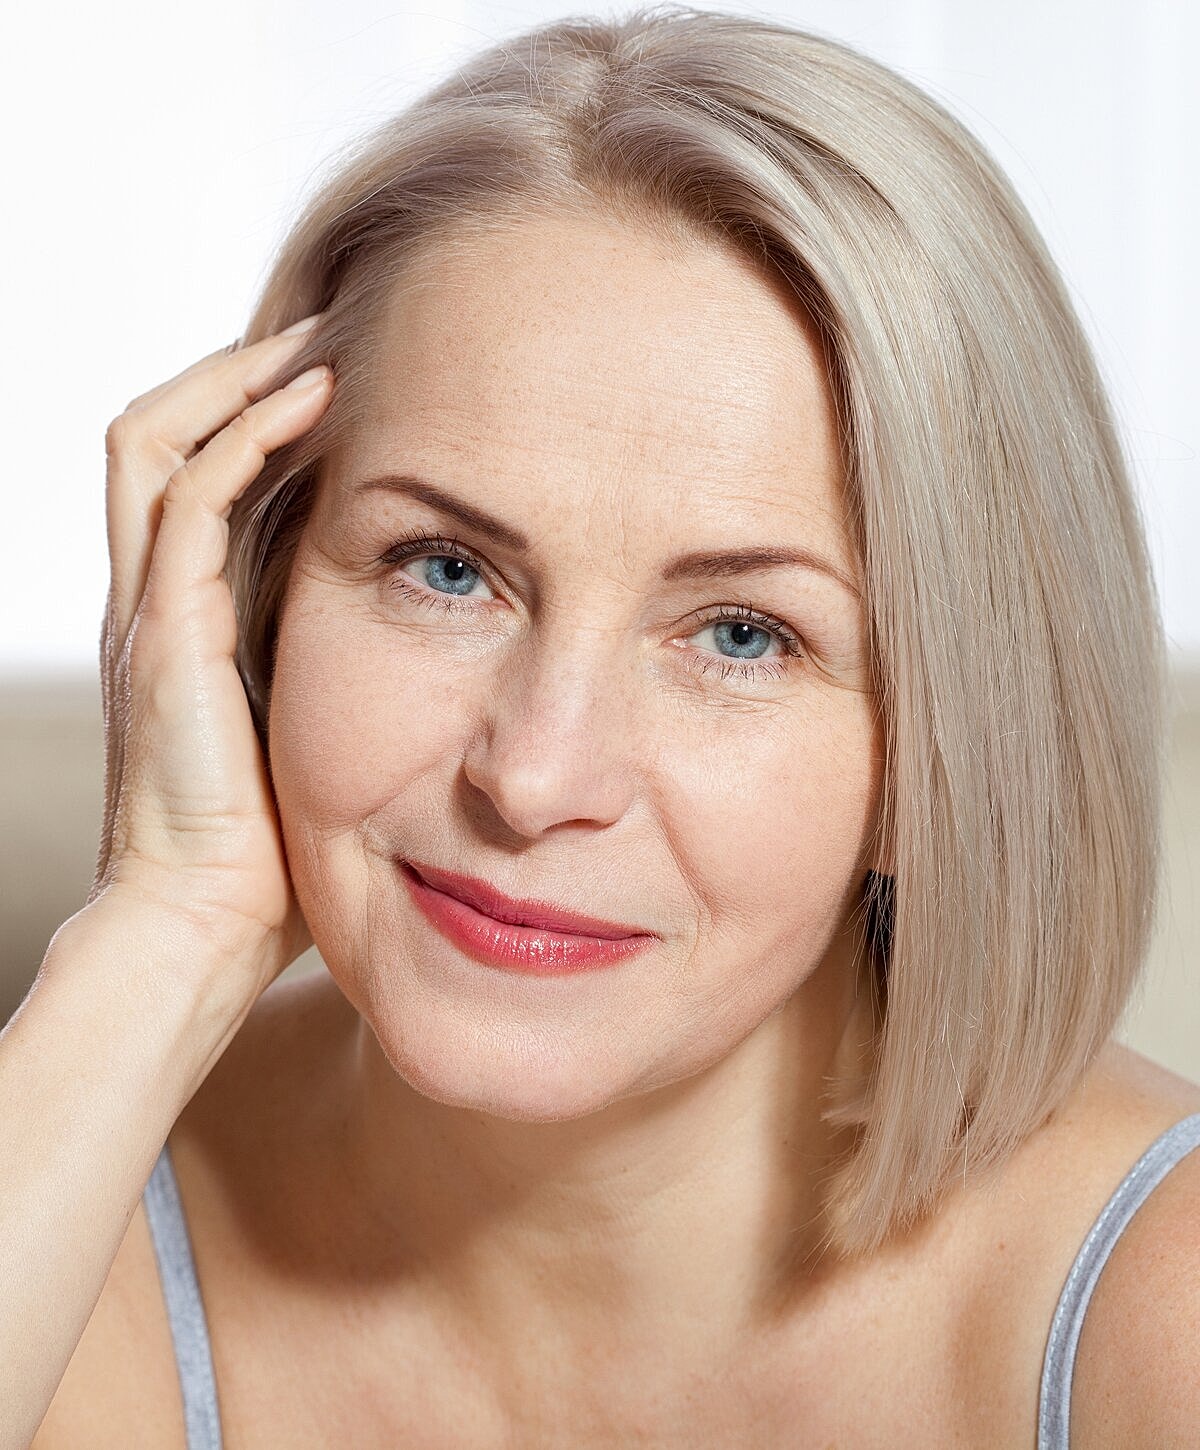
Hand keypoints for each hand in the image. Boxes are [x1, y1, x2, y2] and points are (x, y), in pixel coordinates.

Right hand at [87, 316, 332, 1004]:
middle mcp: (151, 600)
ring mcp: (147, 612)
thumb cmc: (272, 853)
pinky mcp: (163, 633)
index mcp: (183, 622)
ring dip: (236, 378)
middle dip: (237, 369)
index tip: (340, 380)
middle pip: (158, 434)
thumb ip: (338, 677)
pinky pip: (190, 498)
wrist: (206, 928)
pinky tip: (317, 401)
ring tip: (320, 339)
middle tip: (328, 330)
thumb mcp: (315, 736)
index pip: (191, 475)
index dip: (247, 412)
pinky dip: (245, 435)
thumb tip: (428, 644)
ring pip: (154, 441)